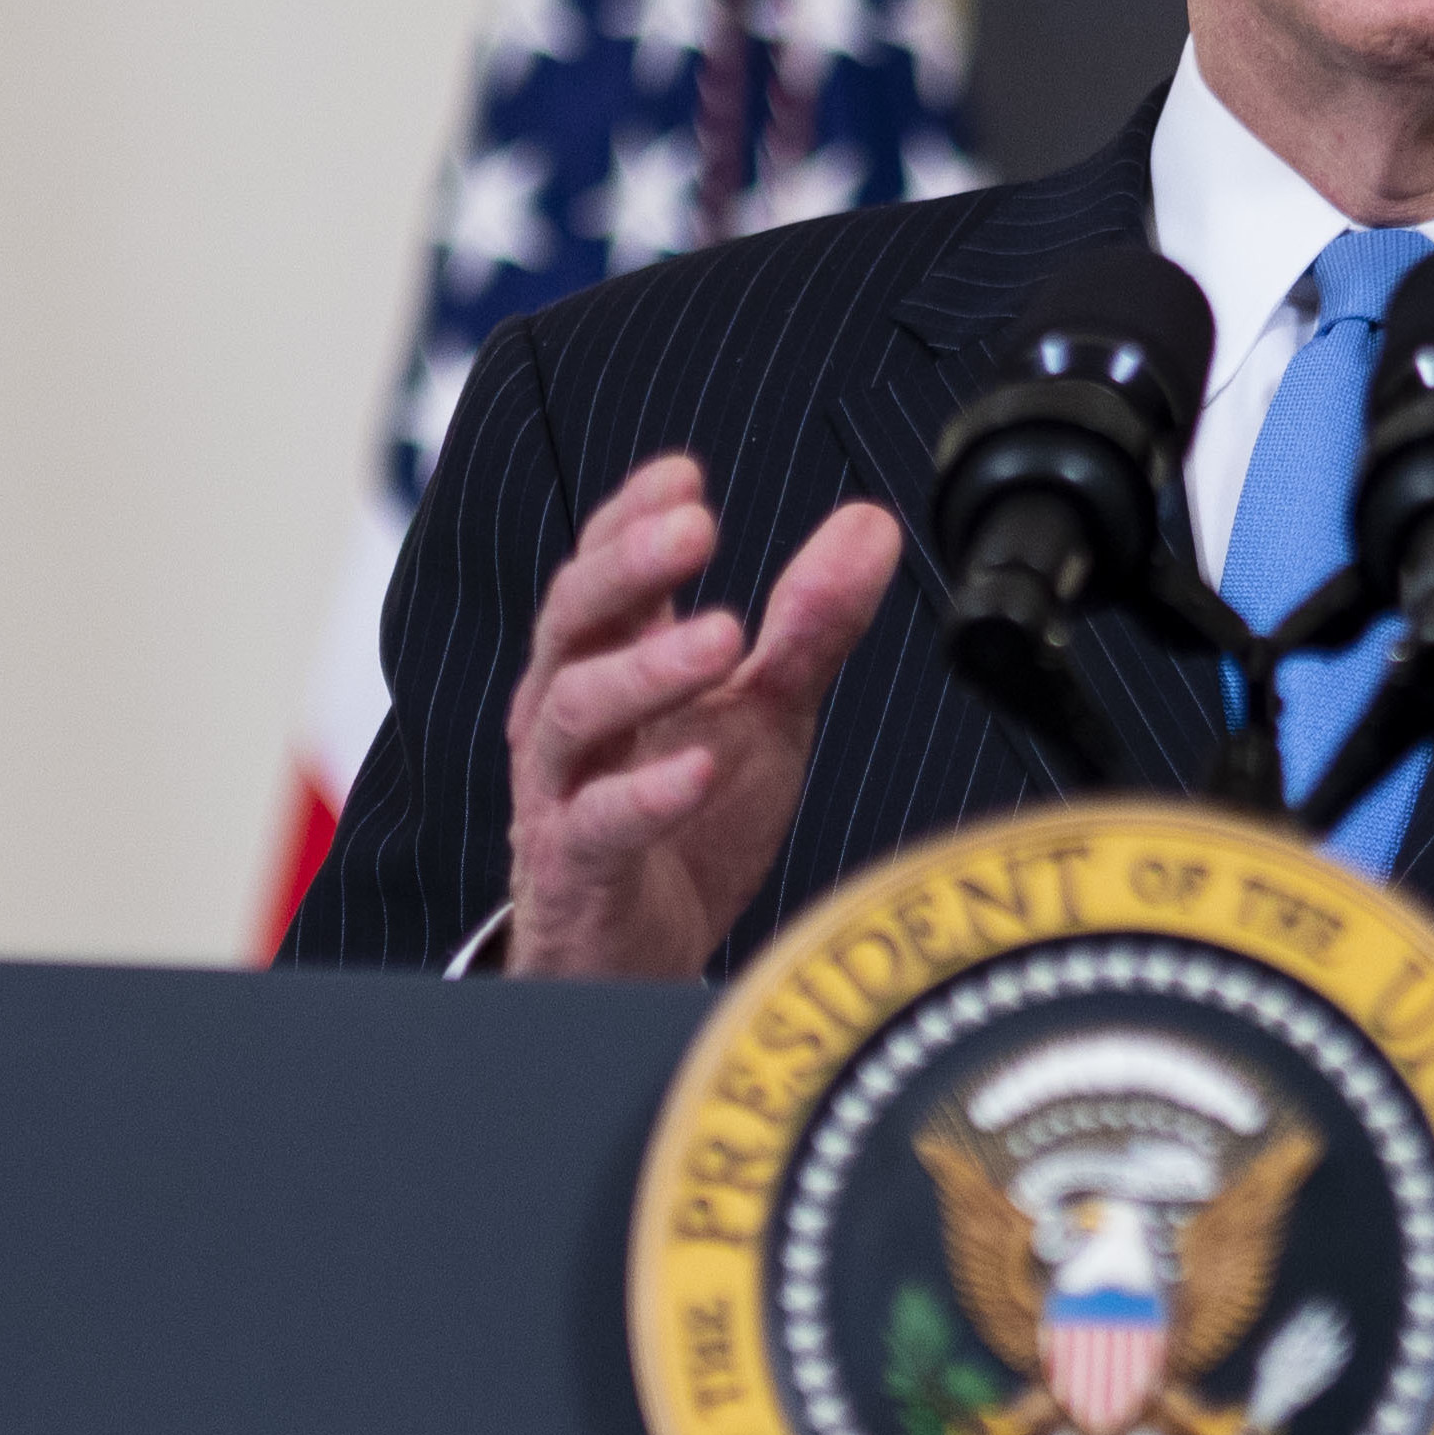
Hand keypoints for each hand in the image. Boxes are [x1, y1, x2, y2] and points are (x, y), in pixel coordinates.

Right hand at [500, 452, 906, 981]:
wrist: (637, 957)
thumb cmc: (683, 827)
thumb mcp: (763, 712)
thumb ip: (808, 625)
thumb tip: (870, 526)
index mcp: (605, 664)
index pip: (601, 572)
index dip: (631, 519)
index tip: (685, 478)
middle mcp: (568, 716)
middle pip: (571, 620)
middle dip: (629, 566)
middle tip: (696, 528)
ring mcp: (563, 792)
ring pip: (574, 710)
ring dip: (647, 670)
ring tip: (723, 638)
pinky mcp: (577, 869)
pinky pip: (597, 824)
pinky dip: (647, 794)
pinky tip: (698, 770)